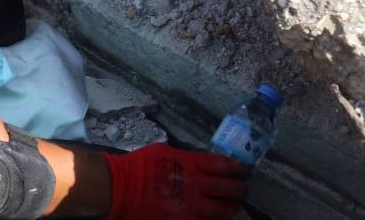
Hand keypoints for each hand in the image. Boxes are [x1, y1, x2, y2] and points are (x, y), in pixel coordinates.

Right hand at [104, 144, 248, 219]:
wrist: (121, 187)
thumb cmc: (139, 165)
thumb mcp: (164, 150)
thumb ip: (186, 157)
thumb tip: (199, 161)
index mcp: (191, 163)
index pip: (222, 165)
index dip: (236, 167)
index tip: (242, 169)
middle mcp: (195, 185)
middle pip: (228, 188)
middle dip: (240, 189)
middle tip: (243, 189)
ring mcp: (191, 206)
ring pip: (222, 210)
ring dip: (232, 208)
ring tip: (236, 206)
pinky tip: (217, 218)